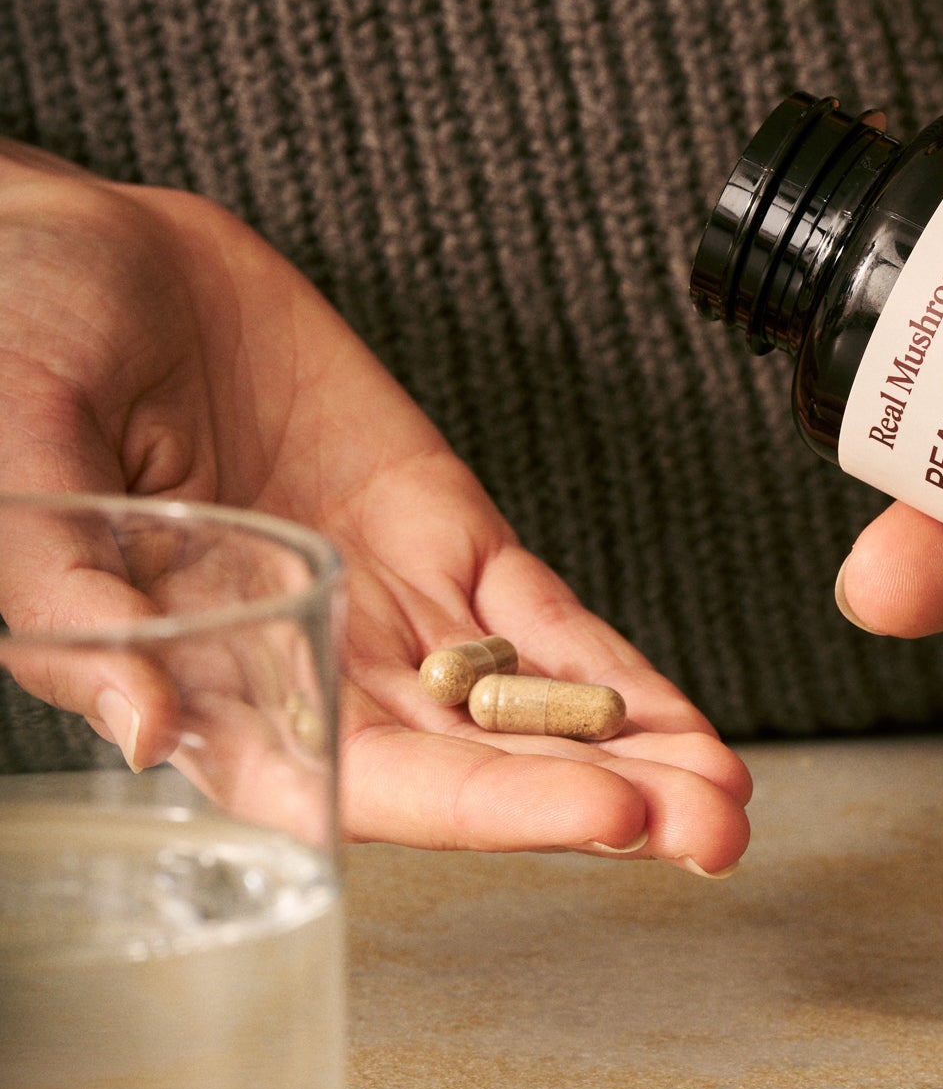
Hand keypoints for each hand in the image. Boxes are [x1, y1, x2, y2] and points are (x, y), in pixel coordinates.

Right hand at [0, 142, 750, 870]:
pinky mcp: (432, 523)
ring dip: (628, 743)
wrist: (90, 259)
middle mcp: (311, 665)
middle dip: (596, 796)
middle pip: (472, 762)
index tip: (601, 815)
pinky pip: (531, 609)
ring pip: (522, 699)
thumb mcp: (19, 476)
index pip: (359, 784)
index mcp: (208, 682)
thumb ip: (74, 606)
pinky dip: (603, 657)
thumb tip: (147, 726)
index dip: (482, 808)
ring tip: (726, 787)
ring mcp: (384, 597)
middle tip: (714, 829)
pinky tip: (670, 703)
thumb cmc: (19, 356)